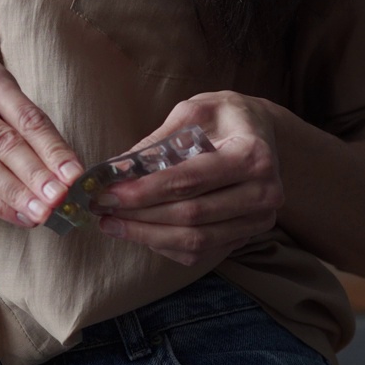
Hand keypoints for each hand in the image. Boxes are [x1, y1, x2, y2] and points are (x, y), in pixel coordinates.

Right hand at [0, 55, 82, 226]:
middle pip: (5, 140)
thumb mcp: (3, 117)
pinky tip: (18, 216)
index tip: (75, 177)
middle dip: (38, 175)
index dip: (54, 149)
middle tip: (61, 200)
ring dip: (18, 194)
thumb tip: (69, 177)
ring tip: (43, 214)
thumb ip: (32, 139)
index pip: (26, 116)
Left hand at [94, 92, 284, 264]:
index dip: (145, 190)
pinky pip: (199, 252)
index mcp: (252, 155)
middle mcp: (263, 193)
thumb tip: (116, 171)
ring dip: (147, 235)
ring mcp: (258, 221)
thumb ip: (158, 141)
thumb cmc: (224, 118)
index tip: (107, 192)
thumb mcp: (193, 112)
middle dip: (139, 214)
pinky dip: (164, 245)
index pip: (190, 180)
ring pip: (194, 241)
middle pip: (190, 215)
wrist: (262, 134)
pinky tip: (138, 231)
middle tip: (101, 209)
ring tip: (111, 223)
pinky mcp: (245, 237)